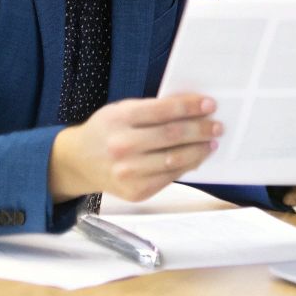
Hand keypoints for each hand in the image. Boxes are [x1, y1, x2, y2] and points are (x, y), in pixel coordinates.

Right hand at [50, 94, 221, 202]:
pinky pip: (169, 177)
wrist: (78, 162)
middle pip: (172, 136)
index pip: (163, 111)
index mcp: (119, 119)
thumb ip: (153, 109)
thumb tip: (194, 108)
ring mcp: (128, 172)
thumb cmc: (107, 131)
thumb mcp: (122, 110)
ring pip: (174, 160)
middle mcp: (122, 146)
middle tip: (217, 126)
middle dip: (201, 129)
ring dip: (199, 150)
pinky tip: (196, 158)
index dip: (190, 107)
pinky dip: (187, 166)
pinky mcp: (135, 191)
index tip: (210, 104)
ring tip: (211, 142)